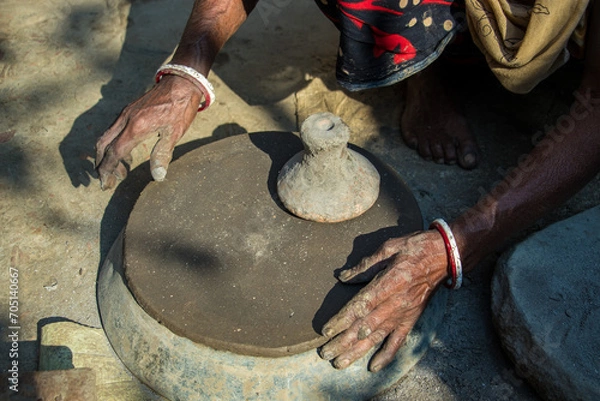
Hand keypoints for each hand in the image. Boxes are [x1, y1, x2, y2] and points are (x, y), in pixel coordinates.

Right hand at [95, 75, 202, 189]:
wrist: (181, 81)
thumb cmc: (180, 108)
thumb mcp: (175, 133)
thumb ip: (163, 154)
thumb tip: (157, 177)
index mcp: (136, 127)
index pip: (114, 153)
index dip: (107, 170)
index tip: (104, 184)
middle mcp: (125, 119)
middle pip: (103, 145)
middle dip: (101, 165)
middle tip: (107, 182)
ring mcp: (125, 113)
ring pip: (106, 137)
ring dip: (107, 156)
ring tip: (120, 173)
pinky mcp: (129, 110)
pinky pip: (113, 130)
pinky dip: (113, 145)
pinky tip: (126, 154)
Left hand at [319, 230, 447, 371]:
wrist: (445, 255)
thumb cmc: (415, 248)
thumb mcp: (388, 248)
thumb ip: (365, 265)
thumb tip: (343, 277)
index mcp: (387, 283)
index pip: (359, 306)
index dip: (341, 320)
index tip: (326, 331)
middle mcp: (394, 303)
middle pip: (364, 327)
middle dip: (343, 342)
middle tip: (325, 353)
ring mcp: (404, 313)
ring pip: (377, 337)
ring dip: (357, 351)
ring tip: (340, 363)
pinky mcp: (412, 319)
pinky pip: (398, 341)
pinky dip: (386, 355)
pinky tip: (374, 367)